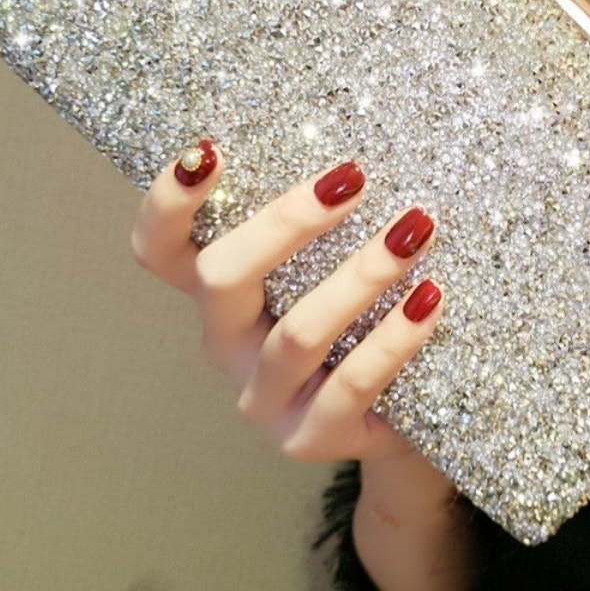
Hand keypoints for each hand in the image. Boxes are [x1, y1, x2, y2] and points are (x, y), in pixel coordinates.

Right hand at [130, 142, 445, 463]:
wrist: (398, 416)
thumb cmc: (358, 320)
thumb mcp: (326, 269)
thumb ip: (322, 225)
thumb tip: (356, 158)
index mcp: (220, 296)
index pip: (160, 251)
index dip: (167, 205)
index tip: (207, 152)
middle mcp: (226, 345)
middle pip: (220, 279)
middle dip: (285, 223)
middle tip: (354, 179)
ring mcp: (264, 399)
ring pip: (297, 333)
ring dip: (360, 275)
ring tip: (414, 232)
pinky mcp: (311, 438)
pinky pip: (352, 383)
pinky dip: (393, 337)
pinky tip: (429, 298)